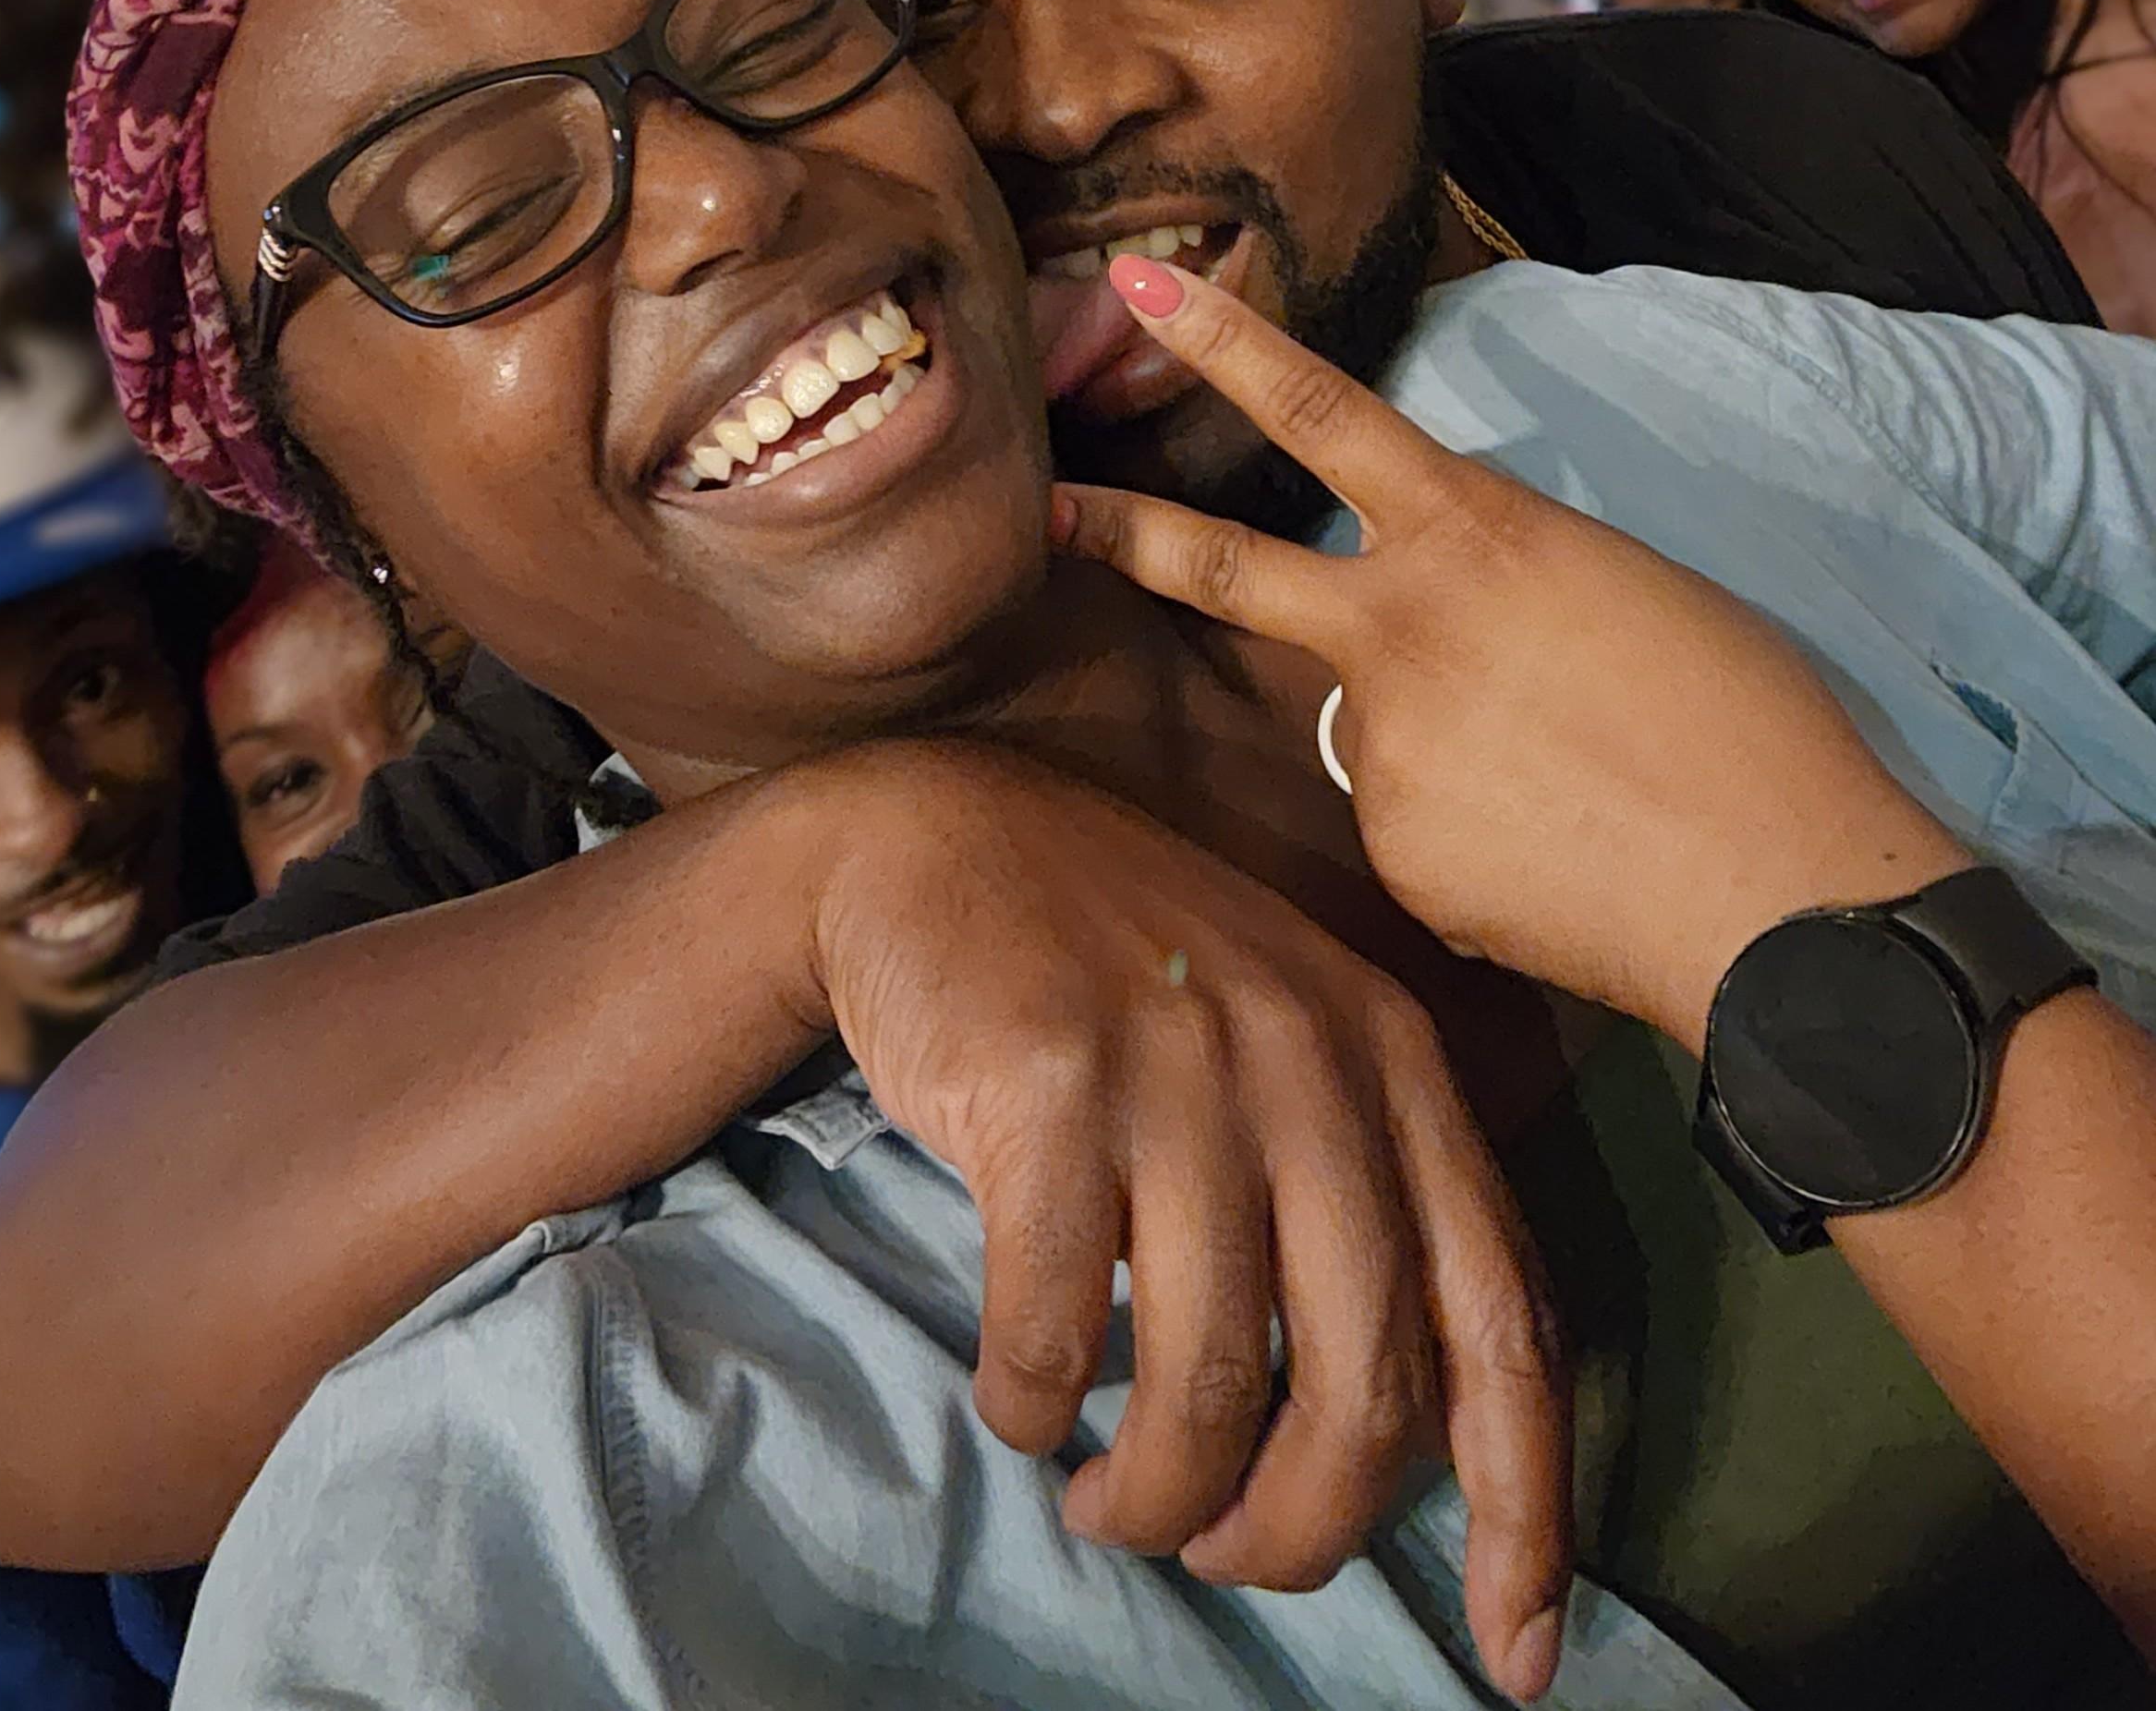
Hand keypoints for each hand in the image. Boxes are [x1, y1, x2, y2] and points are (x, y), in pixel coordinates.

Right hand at [785, 738, 1572, 1699]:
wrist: (938, 834)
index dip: (1527, 1509)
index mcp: (1397, 1064)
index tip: (1514, 1659)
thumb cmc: (1123, 968)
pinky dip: (1037, 1407)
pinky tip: (1020, 1405)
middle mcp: (1311, 1063)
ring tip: (1108, 1502)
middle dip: (1300, 1531)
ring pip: (1205, 1382)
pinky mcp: (1047, 1084)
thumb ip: (1363, 1198)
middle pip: (1363, 1388)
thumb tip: (1399, 1446)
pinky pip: (1056, 1325)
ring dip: (1158, 1497)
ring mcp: (1178, 1069)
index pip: (1504, 1320)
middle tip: (1225, 1557)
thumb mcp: (1285, 1047)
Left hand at [1052, 261, 1972, 1046]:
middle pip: (1224, 568)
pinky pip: (1411, 828)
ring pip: (1374, 734)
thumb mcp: (1623, 591)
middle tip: (1046, 508)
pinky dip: (1468, 840)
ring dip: (1442, 753)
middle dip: (1122, 531)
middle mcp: (1394, 632)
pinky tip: (1554, 859)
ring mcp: (1378, 746)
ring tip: (1570, 794)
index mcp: (1473, 535)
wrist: (1778, 894)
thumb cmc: (1746, 716)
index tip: (1137, 286)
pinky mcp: (1390, 853)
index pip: (1321, 412)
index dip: (1222, 343)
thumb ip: (1500, 586)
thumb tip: (1448, 631)